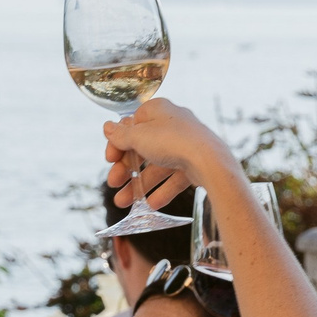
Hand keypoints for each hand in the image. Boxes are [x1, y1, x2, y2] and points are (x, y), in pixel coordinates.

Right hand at [101, 98, 235, 213]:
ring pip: (156, 166)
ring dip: (138, 185)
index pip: (131, 125)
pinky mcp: (195, 162)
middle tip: (113, 182)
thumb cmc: (172, 141)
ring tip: (123, 202)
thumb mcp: (139, 137)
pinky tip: (151, 205)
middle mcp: (172, 125)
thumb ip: (121, 135)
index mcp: (158, 111)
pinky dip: (162, 190)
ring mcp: (184, 145)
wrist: (209, 160)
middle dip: (125, 169)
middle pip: (142, 148)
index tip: (109, 159)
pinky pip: (174, 177)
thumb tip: (107, 127)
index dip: (117, 143)